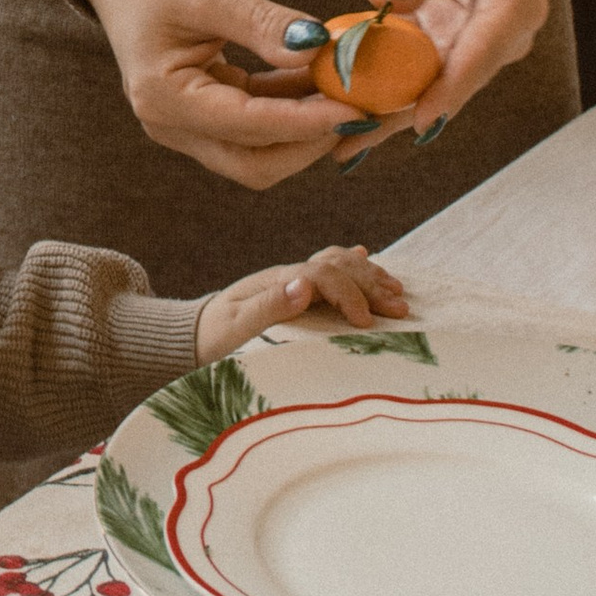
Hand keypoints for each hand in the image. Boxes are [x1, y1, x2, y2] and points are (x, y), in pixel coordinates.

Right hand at [65, 0, 349, 191]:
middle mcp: (171, 125)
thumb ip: (265, 24)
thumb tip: (320, 49)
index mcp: (163, 99)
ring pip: (258, 152)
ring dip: (305, 129)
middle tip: (359, 109)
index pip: (249, 126)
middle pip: (254, 163)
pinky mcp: (204, 112)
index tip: (356, 108)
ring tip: (349, 93)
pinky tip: (323, 82)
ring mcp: (186, 124)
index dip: (307, 122)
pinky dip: (291, 110)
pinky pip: (255, 127)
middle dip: (310, 142)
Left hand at [194, 243, 409, 364]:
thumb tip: (305, 285)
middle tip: (400, 308)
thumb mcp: (236, 327)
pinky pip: (329, 271)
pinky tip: (365, 258)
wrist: (195, 334)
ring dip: (369, 275)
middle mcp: (290, 276)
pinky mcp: (295, 292)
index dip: (348, 295)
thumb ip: (268, 306)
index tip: (366, 322)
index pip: (323, 275)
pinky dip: (351, 265)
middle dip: (371, 284)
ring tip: (397, 291)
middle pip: (338, 266)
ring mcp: (293, 282)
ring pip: (338, 265)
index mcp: (278, 282)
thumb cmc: (214, 336)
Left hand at [358, 0, 561, 147]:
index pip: (476, 59)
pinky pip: (421, 65)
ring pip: (431, 83)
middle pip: (449, 85)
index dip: (442, 94)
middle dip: (399, 116)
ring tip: (341, 141)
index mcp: (514, 8)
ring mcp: (480, 38)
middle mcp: (503, 34)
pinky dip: (387, 81)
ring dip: (388, 108)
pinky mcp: (458, 33)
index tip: (412, 123)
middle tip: (349, 141)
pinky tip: (348, 104)